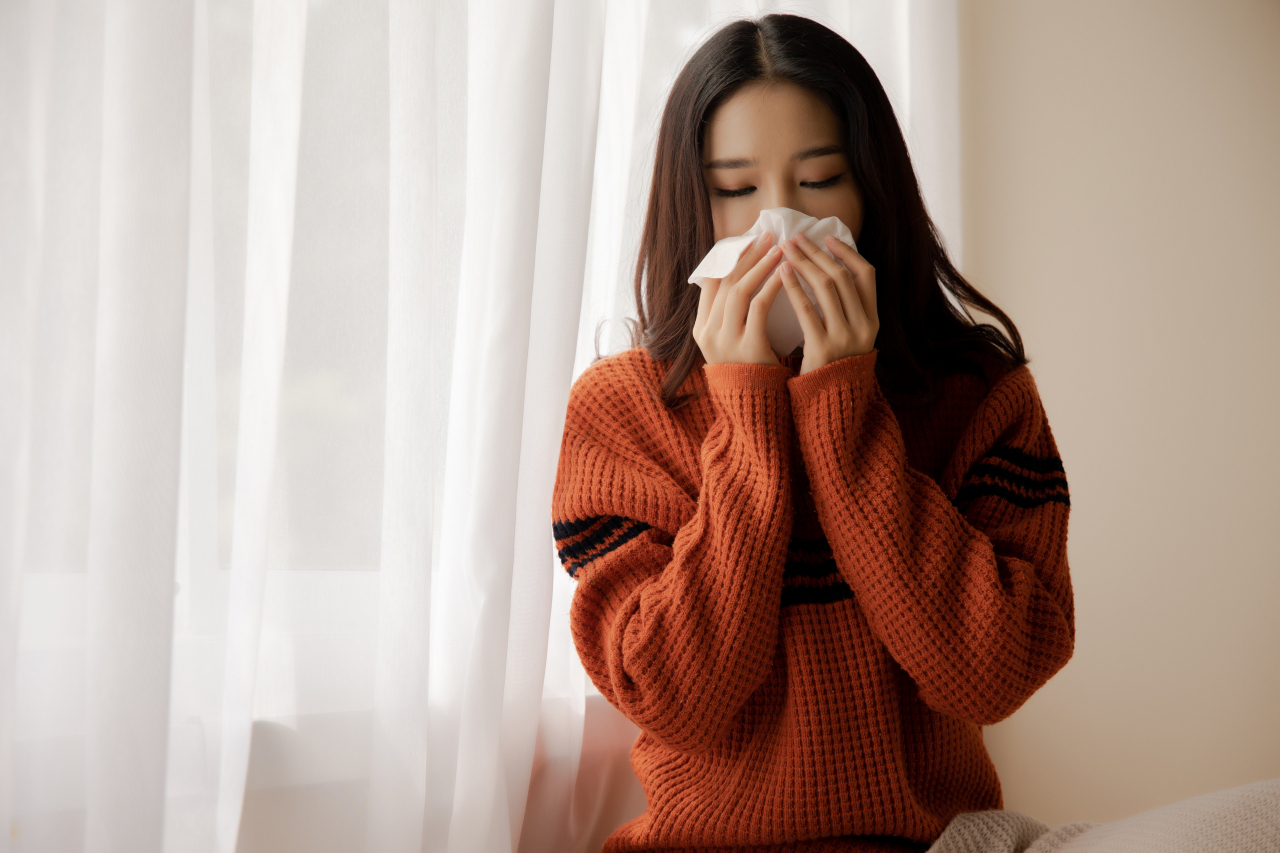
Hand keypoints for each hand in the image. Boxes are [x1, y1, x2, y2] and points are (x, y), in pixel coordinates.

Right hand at [693, 231, 786, 365]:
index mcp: (701, 329)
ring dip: (760, 266)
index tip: (749, 239)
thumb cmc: (750, 371)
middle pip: (725, 281)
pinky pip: (757, 308)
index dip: (729, 257)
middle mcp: (707, 333)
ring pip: (739, 290)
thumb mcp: (732, 341)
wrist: (755, 409)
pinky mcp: (746, 348)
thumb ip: (731, 314)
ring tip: (779, 249)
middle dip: (747, 255)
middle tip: (768, 235)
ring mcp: (724, 341)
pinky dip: (770, 287)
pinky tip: (785, 274)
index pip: (710, 281)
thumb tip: (743, 274)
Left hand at [778, 231, 878, 374]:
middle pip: (843, 277)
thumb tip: (826, 268)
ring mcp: (846, 338)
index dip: (847, 252)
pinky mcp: (823, 348)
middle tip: (796, 237)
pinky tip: (781, 273)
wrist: (829, 405)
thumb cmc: (832, 366)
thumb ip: (845, 309)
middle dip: (817, 253)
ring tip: (785, 249)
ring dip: (804, 263)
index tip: (827, 237)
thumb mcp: (849, 337)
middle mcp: (864, 327)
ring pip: (827, 288)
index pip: (867, 275)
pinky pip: (808, 310)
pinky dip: (794, 288)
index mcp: (872, 321)